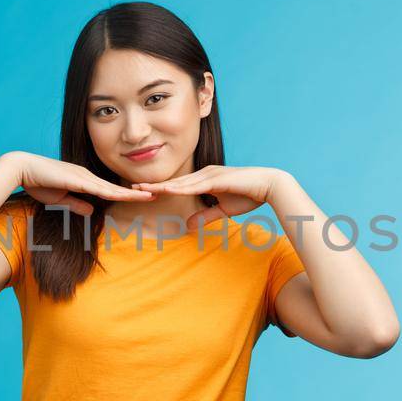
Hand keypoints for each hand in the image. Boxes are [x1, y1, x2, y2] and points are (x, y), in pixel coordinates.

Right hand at [5, 151, 153, 215]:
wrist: (22, 169)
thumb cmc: (38, 183)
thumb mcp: (61, 199)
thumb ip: (76, 204)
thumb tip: (91, 212)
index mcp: (85, 180)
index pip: (110, 190)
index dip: (128, 194)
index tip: (144, 197)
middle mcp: (88, 176)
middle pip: (117, 187)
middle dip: (137, 192)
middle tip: (157, 194)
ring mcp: (83, 176)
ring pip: (112, 188)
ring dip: (131, 193)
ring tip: (149, 195)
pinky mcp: (77, 179)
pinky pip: (99, 188)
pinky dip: (114, 193)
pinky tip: (126, 196)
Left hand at [133, 165, 291, 228]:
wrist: (269, 186)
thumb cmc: (249, 196)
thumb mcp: (222, 210)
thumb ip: (205, 216)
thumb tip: (189, 227)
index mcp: (205, 178)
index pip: (178, 185)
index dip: (161, 188)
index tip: (144, 191)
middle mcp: (204, 173)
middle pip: (174, 181)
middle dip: (153, 185)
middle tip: (132, 187)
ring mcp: (209, 175)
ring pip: (179, 182)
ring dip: (160, 186)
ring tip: (141, 188)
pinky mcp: (215, 179)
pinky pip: (193, 186)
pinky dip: (178, 188)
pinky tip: (165, 190)